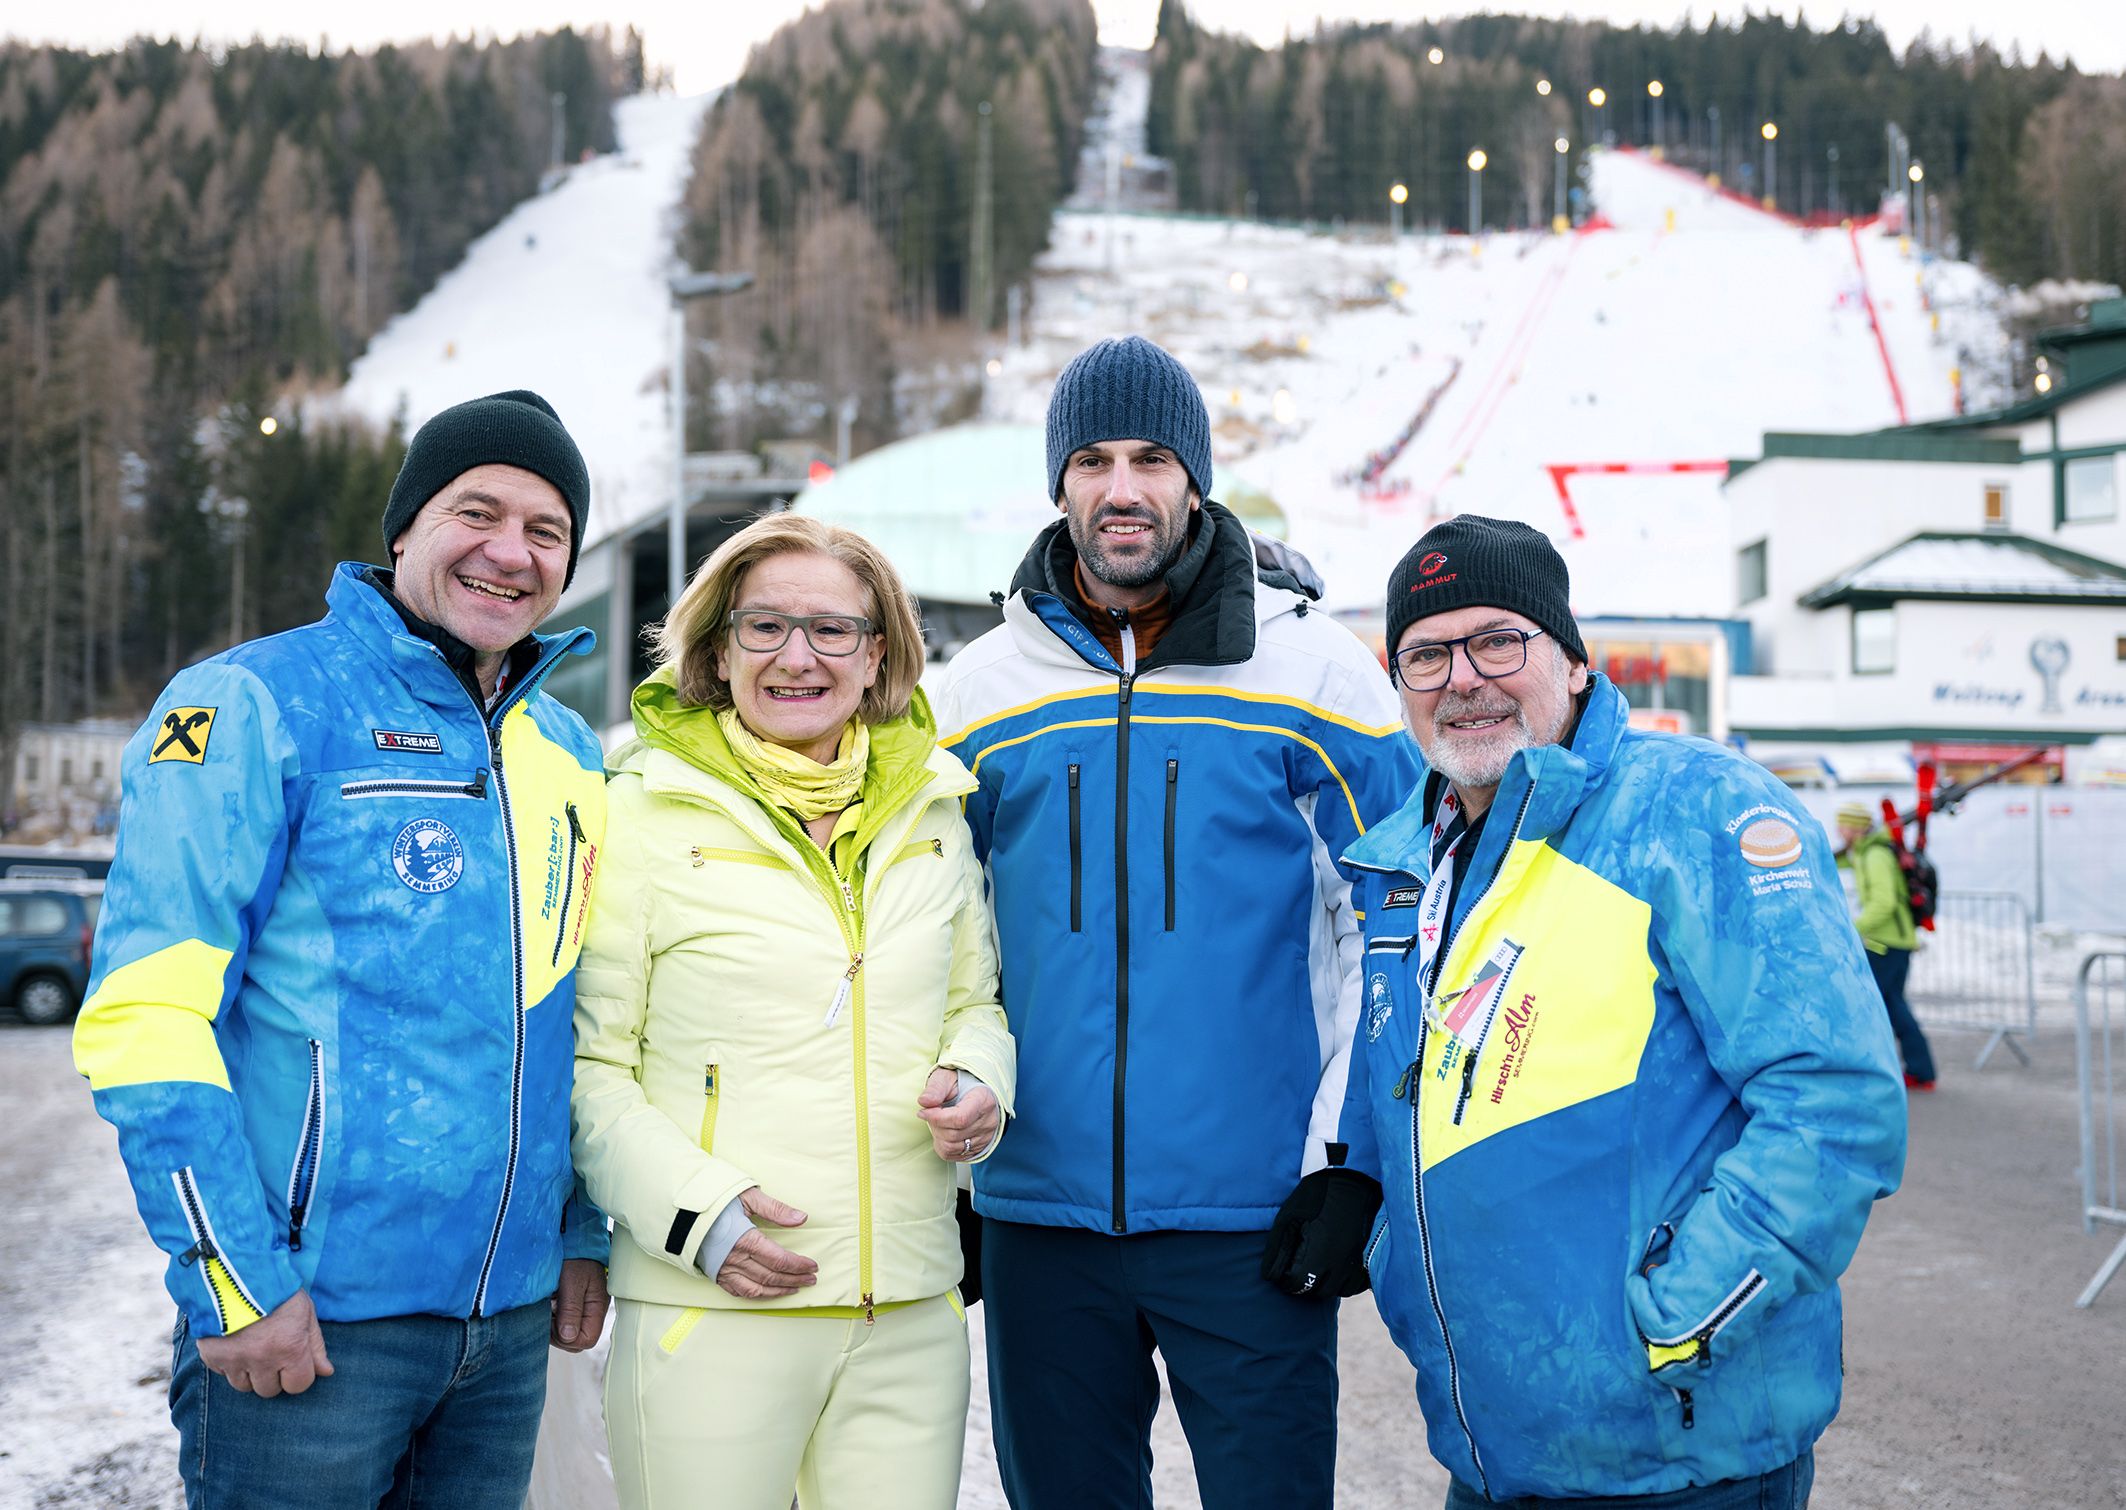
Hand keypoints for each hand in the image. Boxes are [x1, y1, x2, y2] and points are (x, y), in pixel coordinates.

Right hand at [195, 1289, 332, 1396]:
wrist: (235, 1273)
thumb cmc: (277, 1291)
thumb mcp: (305, 1312)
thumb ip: (315, 1345)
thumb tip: (326, 1372)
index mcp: (289, 1349)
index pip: (298, 1385)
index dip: (298, 1374)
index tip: (294, 1360)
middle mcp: (261, 1359)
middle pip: (270, 1391)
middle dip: (274, 1376)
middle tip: (272, 1352)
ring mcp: (234, 1360)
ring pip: (244, 1387)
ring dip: (251, 1373)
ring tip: (253, 1348)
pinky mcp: (212, 1357)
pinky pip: (223, 1374)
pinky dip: (230, 1365)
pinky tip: (235, 1344)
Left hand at [550, 1258, 609, 1350]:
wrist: (573, 1239)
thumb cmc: (575, 1257)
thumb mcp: (572, 1280)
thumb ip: (571, 1309)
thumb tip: (568, 1336)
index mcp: (597, 1307)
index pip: (586, 1340)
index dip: (567, 1337)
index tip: (553, 1320)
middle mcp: (592, 1312)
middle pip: (576, 1342)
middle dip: (558, 1335)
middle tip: (548, 1315)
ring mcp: (583, 1311)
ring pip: (568, 1336)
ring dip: (553, 1327)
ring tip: (548, 1307)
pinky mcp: (573, 1308)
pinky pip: (563, 1326)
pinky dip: (552, 1320)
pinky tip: (549, 1306)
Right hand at [716, 1188, 819, 1299]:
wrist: (678, 1211)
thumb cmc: (714, 1200)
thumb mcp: (746, 1196)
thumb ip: (775, 1209)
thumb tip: (801, 1218)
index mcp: (745, 1240)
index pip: (780, 1260)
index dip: (799, 1265)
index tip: (813, 1265)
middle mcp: (735, 1260)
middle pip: (771, 1277)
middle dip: (794, 1279)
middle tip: (811, 1279)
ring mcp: (723, 1270)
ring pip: (756, 1289)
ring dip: (778, 1291)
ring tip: (795, 1288)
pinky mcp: (714, 1275)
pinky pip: (739, 1292)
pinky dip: (757, 1295)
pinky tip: (767, 1292)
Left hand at [917, 1067, 1000, 1161]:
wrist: (973, 1091)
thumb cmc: (960, 1083)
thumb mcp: (946, 1078)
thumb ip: (935, 1089)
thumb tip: (924, 1102)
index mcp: (983, 1100)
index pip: (960, 1118)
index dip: (937, 1118)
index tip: (923, 1112)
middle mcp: (988, 1121)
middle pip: (954, 1134)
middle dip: (935, 1125)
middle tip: (930, 1113)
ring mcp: (985, 1136)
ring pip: (952, 1147)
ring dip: (937, 1136)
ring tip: (937, 1122)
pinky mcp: (979, 1147)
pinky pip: (953, 1155)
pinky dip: (942, 1146)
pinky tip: (942, 1132)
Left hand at [1260, 1168, 1383, 1299]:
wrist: (1351, 1179)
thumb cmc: (1316, 1194)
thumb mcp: (1289, 1217)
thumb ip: (1278, 1248)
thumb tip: (1269, 1275)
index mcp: (1318, 1253)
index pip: (1298, 1284)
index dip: (1286, 1281)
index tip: (1283, 1273)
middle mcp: (1338, 1262)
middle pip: (1318, 1292)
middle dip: (1305, 1285)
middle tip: (1297, 1271)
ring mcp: (1354, 1261)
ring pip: (1338, 1290)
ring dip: (1324, 1285)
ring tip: (1315, 1270)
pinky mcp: (1365, 1256)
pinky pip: (1355, 1283)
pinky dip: (1343, 1282)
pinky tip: (1334, 1270)